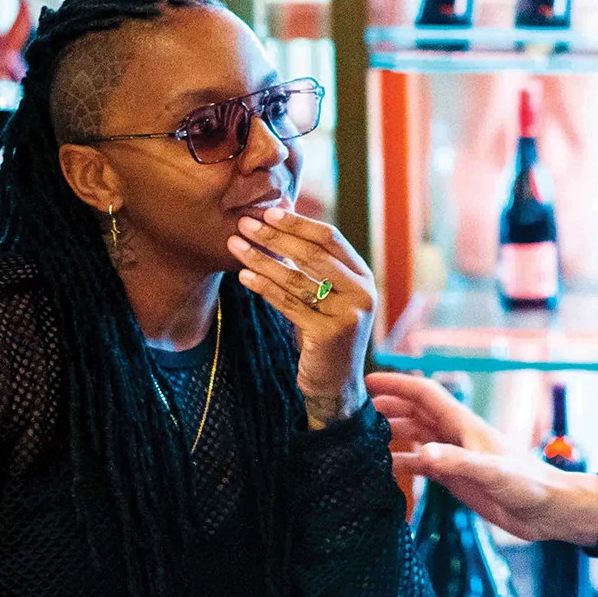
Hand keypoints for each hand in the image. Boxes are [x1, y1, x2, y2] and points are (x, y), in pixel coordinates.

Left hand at [230, 207, 374, 427]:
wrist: (335, 384)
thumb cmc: (323, 334)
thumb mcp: (326, 297)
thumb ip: (312, 267)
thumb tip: (278, 224)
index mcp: (362, 276)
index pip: (330, 238)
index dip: (298, 223)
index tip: (268, 212)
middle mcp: (362, 291)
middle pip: (312, 254)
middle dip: (275, 236)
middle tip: (244, 223)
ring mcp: (348, 313)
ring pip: (297, 278)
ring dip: (261, 259)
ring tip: (234, 245)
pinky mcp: (330, 333)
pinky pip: (289, 304)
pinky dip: (264, 287)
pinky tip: (244, 276)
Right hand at [367, 373, 597, 545]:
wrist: (548, 511)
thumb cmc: (529, 486)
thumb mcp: (492, 473)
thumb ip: (457, 464)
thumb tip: (422, 455)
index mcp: (465, 425)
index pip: (426, 395)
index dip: (398, 385)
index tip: (369, 380)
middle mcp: (457, 436)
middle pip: (417, 413)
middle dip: (389, 407)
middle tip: (355, 411)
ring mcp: (456, 457)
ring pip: (417, 437)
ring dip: (393, 433)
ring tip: (363, 438)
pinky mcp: (457, 478)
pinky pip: (423, 464)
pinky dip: (403, 462)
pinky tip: (385, 468)